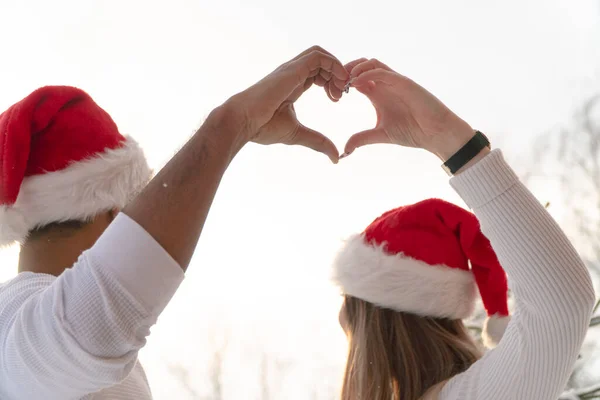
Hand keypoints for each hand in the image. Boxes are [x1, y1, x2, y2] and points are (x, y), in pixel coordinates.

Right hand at [225, 46, 348, 162]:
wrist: (243, 121)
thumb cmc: (262, 127)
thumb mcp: (297, 134)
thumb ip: (318, 142)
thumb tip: (336, 158)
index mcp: (292, 85)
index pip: (317, 73)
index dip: (332, 82)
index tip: (337, 99)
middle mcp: (292, 73)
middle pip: (321, 62)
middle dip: (337, 74)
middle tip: (341, 94)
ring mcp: (292, 69)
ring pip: (320, 54)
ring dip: (336, 68)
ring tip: (341, 88)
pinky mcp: (292, 69)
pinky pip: (318, 56)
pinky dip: (333, 64)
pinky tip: (337, 83)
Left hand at [341, 58, 475, 160]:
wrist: (436, 133)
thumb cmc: (412, 132)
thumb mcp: (380, 135)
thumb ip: (362, 138)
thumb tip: (344, 150)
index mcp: (377, 93)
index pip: (356, 78)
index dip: (342, 82)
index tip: (331, 93)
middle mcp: (385, 84)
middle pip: (361, 65)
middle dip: (345, 70)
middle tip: (333, 83)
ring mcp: (394, 81)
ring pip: (371, 63)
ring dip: (354, 68)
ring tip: (343, 82)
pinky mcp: (404, 82)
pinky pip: (382, 71)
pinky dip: (367, 74)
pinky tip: (355, 84)